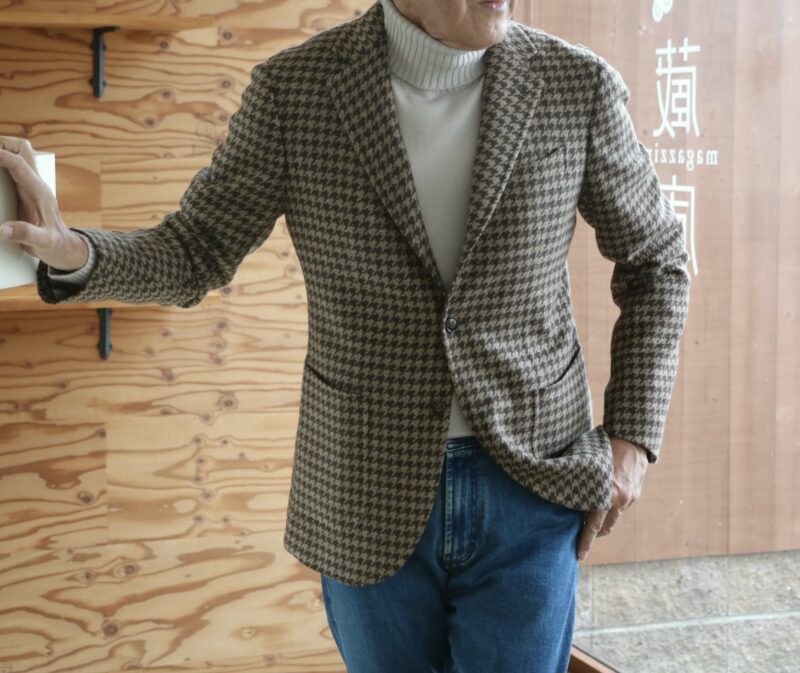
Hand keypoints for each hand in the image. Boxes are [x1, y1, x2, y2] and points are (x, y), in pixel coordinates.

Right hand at [0, 136, 88, 270]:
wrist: (64, 247)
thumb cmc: (55, 244)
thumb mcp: (42, 242)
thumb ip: (25, 234)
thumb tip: (2, 230)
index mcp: (39, 191)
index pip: (19, 163)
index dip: (0, 154)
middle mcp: (35, 182)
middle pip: (22, 148)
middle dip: (1, 142)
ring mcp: (30, 184)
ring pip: (18, 153)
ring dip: (1, 148)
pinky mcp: (24, 189)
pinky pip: (12, 167)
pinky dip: (0, 161)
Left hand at [576, 435, 648, 561]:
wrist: (632, 438)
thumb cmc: (602, 446)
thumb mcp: (586, 465)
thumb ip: (578, 482)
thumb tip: (562, 492)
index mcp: (605, 494)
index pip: (592, 526)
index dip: (585, 542)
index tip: (579, 556)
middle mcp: (619, 499)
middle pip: (604, 528)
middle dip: (592, 534)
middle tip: (579, 537)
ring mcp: (629, 498)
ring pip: (612, 519)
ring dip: (601, 521)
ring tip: (588, 518)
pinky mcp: (634, 494)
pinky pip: (620, 506)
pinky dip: (610, 507)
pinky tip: (603, 499)